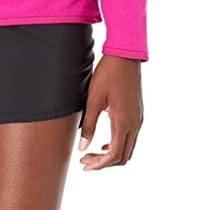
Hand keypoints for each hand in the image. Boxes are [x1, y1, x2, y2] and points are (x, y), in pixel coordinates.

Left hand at [78, 54, 143, 169]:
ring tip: (92, 153)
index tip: (84, 164)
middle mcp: (135, 124)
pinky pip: (130, 138)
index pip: (114, 155)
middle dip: (104, 163)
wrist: (125, 56)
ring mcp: (138, 119)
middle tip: (85, 161)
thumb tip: (82, 147)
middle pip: (123, 157)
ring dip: (111, 155)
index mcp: (123, 122)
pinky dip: (117, 145)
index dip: (99, 164)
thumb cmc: (108, 73)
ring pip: (128, 149)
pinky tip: (104, 142)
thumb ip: (89, 125)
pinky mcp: (138, 114)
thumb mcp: (94, 98)